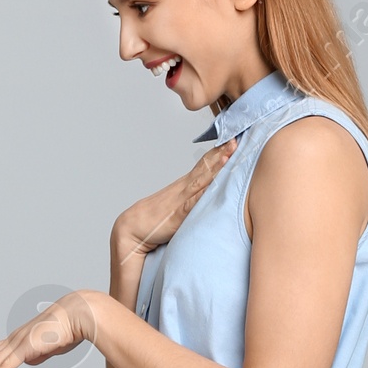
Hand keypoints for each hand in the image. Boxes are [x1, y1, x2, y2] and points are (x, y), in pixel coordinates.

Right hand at [112, 138, 236, 264]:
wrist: (132, 228)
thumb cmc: (156, 219)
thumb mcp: (180, 205)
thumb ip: (195, 198)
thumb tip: (212, 193)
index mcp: (186, 186)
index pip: (205, 165)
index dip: (219, 152)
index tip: (233, 139)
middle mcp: (184, 189)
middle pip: (205, 167)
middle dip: (221, 153)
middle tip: (235, 139)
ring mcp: (180, 201)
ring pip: (200, 181)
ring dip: (214, 169)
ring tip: (227, 156)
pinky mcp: (176, 216)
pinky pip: (190, 205)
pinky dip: (199, 196)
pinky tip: (209, 188)